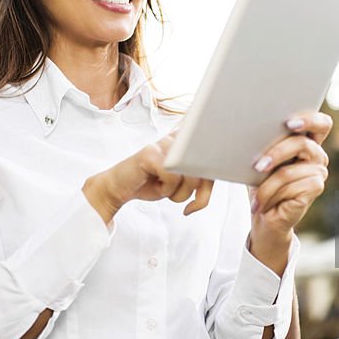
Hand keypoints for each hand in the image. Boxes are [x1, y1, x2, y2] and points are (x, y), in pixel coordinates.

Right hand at [83, 132, 213, 224]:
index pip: (214, 155)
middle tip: (185, 201)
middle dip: (198, 191)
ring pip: (189, 172)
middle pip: (204, 166)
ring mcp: (163, 144)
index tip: (202, 195)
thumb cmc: (153, 184)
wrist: (120, 188)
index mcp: (187, 142)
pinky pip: (172, 176)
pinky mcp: (150, 153)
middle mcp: (177, 138)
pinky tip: (157, 186)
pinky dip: (167, 189)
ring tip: (167, 191)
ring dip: (180, 193)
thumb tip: (218, 174)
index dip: (212, 178)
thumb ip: (202, 179)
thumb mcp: (184, 186)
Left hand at [248, 112, 331, 274]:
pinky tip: (262, 204)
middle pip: (302, 143)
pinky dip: (270, 195)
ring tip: (254, 196)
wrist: (263, 217)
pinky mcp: (316, 188)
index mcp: (306, 142)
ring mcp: (319, 172)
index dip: (309, 119)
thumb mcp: (260, 161)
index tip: (289, 123)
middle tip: (258, 165)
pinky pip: (290, 186)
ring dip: (265, 185)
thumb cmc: (260, 185)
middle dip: (276, 153)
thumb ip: (265, 145)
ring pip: (288, 171)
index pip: (321, 123)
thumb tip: (252, 131)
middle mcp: (317, 155)